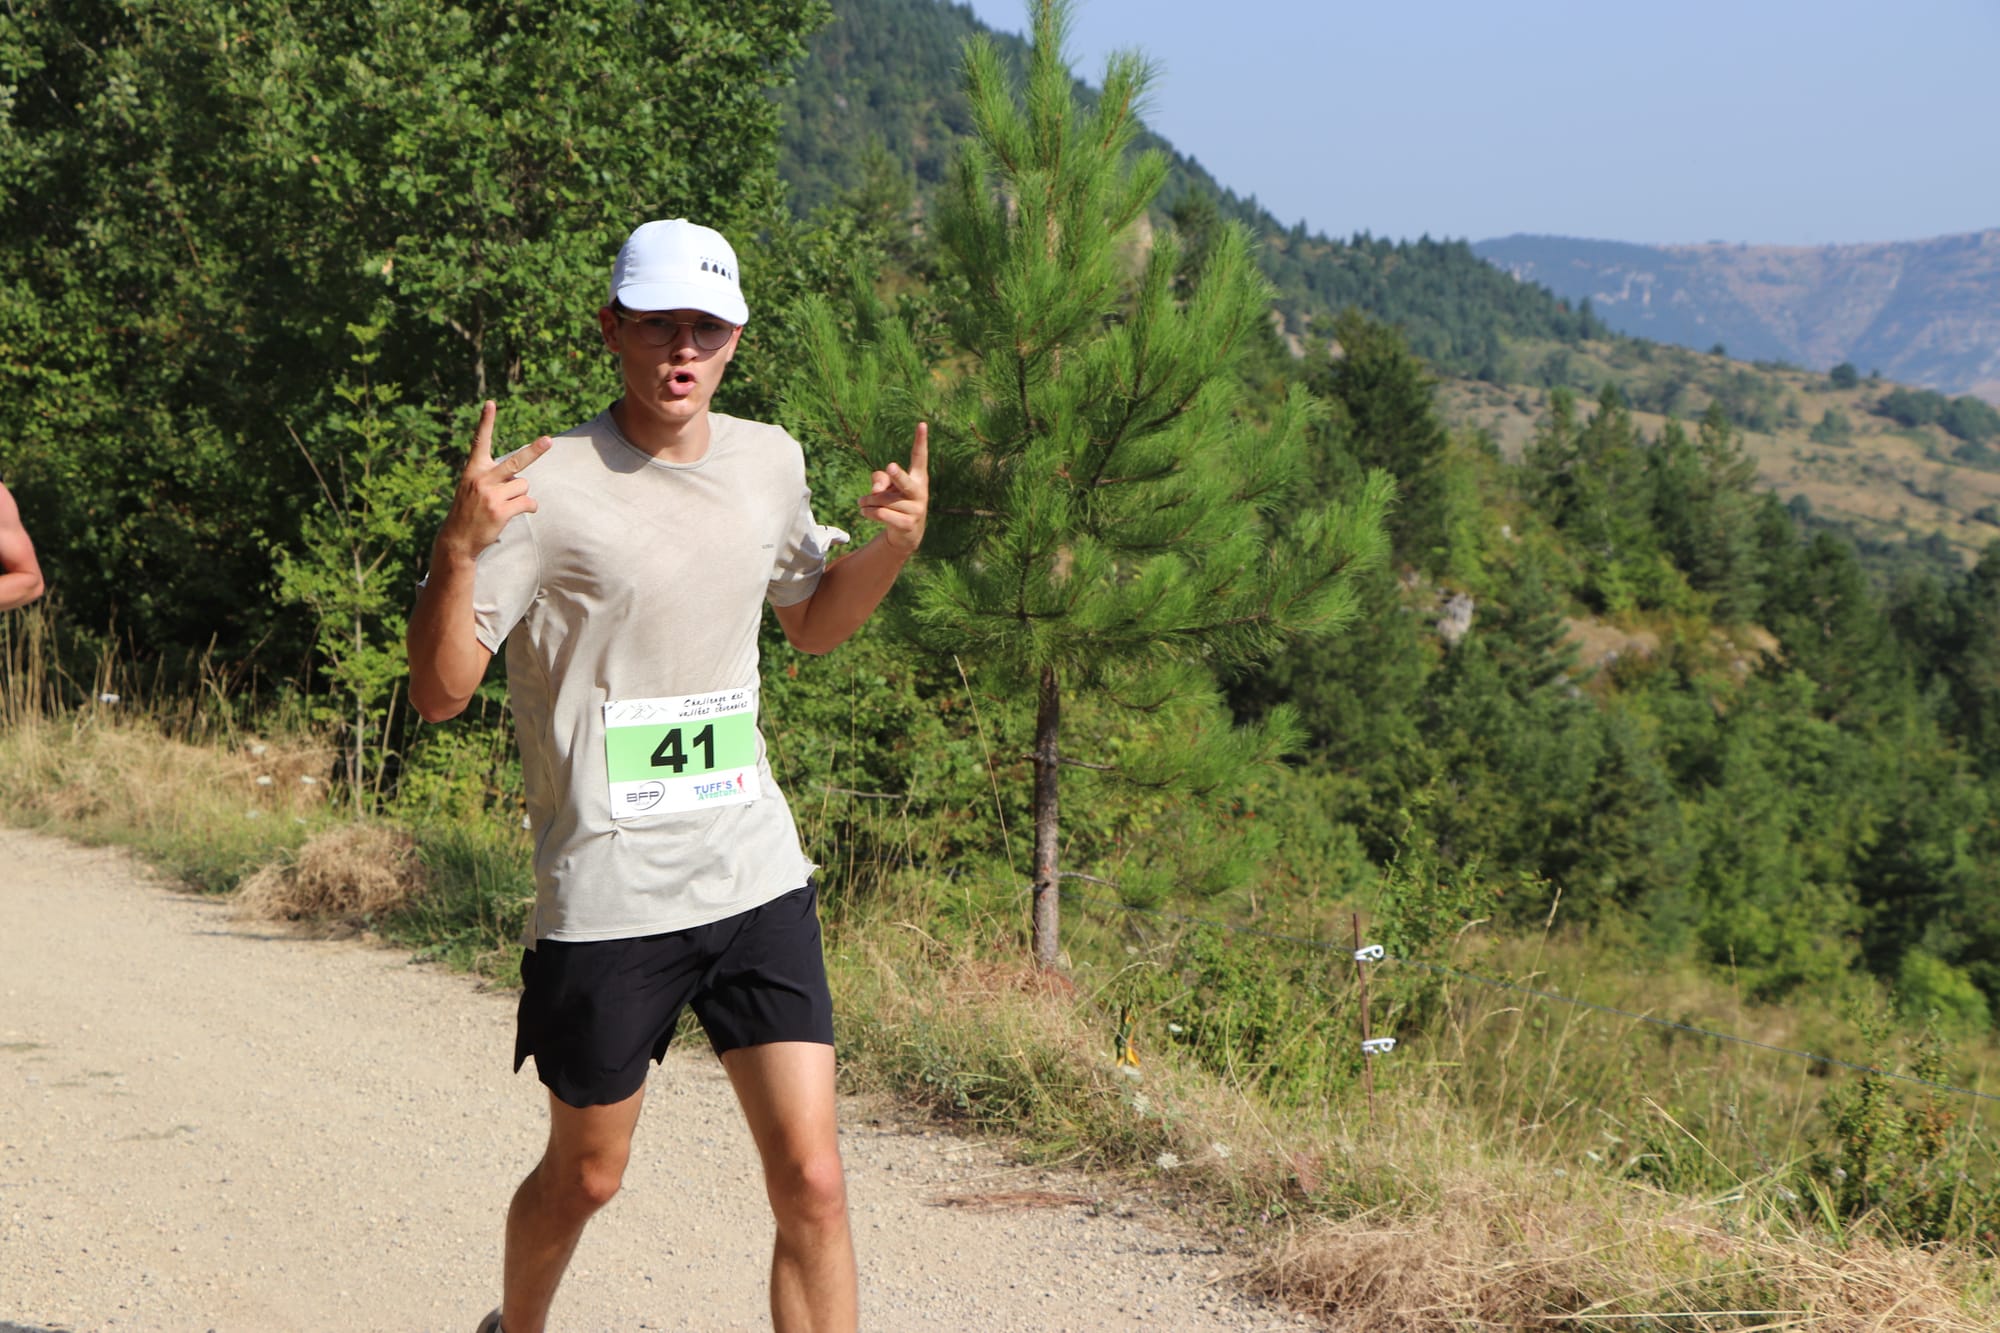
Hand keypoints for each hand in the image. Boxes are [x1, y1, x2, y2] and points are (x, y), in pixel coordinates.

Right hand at [436, 400, 551, 562]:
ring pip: (524, 486)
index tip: (490, 403)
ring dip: (520, 495)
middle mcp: (482, 479)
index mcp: (473, 469)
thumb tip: (523, 481)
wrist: (457, 539)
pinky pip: (528, 503)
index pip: (479, 441)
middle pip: (516, 461)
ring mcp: (491, 495)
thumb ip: (494, 478)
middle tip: (549, 440)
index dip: (486, 422)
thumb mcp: (473, 488)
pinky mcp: (501, 511)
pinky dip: (529, 507)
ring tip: (504, 504)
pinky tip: (517, 512)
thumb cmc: (470, 510)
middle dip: (534, 451)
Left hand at [858, 421, 927, 554]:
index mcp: (918, 478)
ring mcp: (916, 510)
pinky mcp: (907, 524)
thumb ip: (880, 479)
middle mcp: (920, 492)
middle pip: (904, 482)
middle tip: (890, 467)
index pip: (920, 457)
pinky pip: (881, 514)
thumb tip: (877, 489)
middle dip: (896, 476)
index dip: (921, 441)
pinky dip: (868, 512)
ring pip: (882, 500)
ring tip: (863, 503)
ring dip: (867, 501)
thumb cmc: (896, 502)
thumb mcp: (888, 487)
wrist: (906, 534)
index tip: (922, 424)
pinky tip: (865, 512)